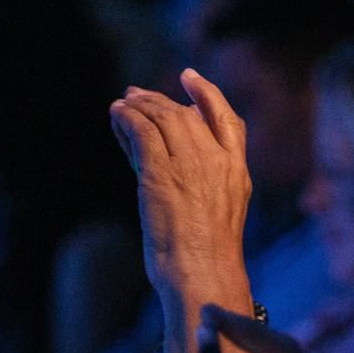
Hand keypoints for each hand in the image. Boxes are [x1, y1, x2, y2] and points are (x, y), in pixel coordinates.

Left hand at [109, 70, 250, 295]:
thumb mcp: (223, 215)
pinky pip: (141, 132)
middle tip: (135, 95)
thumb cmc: (208, 259)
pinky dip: (126, 120)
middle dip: (158, 100)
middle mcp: (216, 161)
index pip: (227, 119)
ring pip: (161, 118)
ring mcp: (189, 164)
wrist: (203, 274)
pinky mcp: (160, 173)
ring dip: (138, 107)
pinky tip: (117, 117)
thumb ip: (208, 185)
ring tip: (121, 105)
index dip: (207, 94)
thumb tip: (180, 169)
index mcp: (237, 171)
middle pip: (185, 114)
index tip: (189, 78)